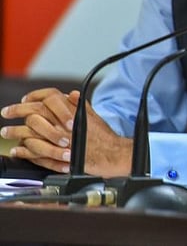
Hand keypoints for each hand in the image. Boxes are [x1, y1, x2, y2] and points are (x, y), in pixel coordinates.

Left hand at [1, 88, 130, 175]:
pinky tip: (17, 150)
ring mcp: (58, 139)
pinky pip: (33, 152)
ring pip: (30, 133)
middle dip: (17, 111)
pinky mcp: (55, 155)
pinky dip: (23, 151)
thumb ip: (81, 106)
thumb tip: (71, 95)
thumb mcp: (94, 117)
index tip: (25, 100)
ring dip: (15, 132)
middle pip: (34, 113)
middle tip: (6, 112)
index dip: (34, 97)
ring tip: (6, 132)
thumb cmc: (105, 137)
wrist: (112, 155)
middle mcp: (64, 123)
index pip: (49, 97)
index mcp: (72, 111)